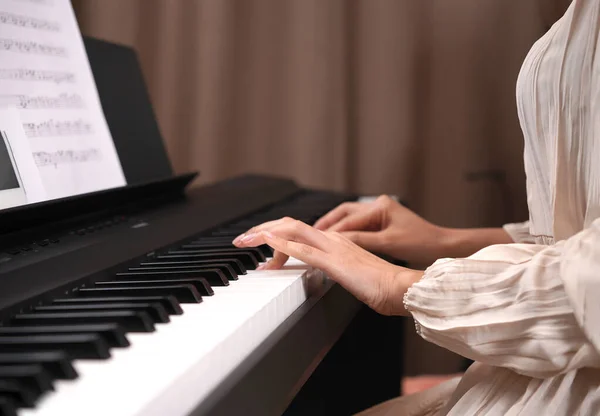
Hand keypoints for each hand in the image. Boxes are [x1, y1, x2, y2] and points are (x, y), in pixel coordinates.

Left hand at [232, 217, 422, 315]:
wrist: (403, 289)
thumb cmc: (383, 286)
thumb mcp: (351, 276)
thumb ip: (335, 270)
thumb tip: (319, 275)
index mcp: (337, 241)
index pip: (299, 230)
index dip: (275, 232)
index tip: (258, 242)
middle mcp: (333, 239)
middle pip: (290, 224)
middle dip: (262, 229)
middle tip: (242, 239)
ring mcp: (334, 248)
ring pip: (292, 232)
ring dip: (264, 234)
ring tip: (245, 240)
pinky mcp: (336, 263)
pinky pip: (304, 250)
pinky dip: (282, 245)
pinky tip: (267, 243)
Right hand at [314, 195, 447, 265]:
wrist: (441, 247)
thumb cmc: (421, 243)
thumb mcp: (388, 243)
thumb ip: (361, 240)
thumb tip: (337, 241)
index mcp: (380, 206)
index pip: (348, 220)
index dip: (331, 231)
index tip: (314, 239)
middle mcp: (378, 206)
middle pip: (344, 213)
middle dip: (327, 223)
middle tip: (310, 233)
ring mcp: (381, 214)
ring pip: (350, 219)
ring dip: (336, 228)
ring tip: (320, 238)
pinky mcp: (383, 223)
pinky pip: (358, 226)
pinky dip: (347, 233)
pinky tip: (339, 242)